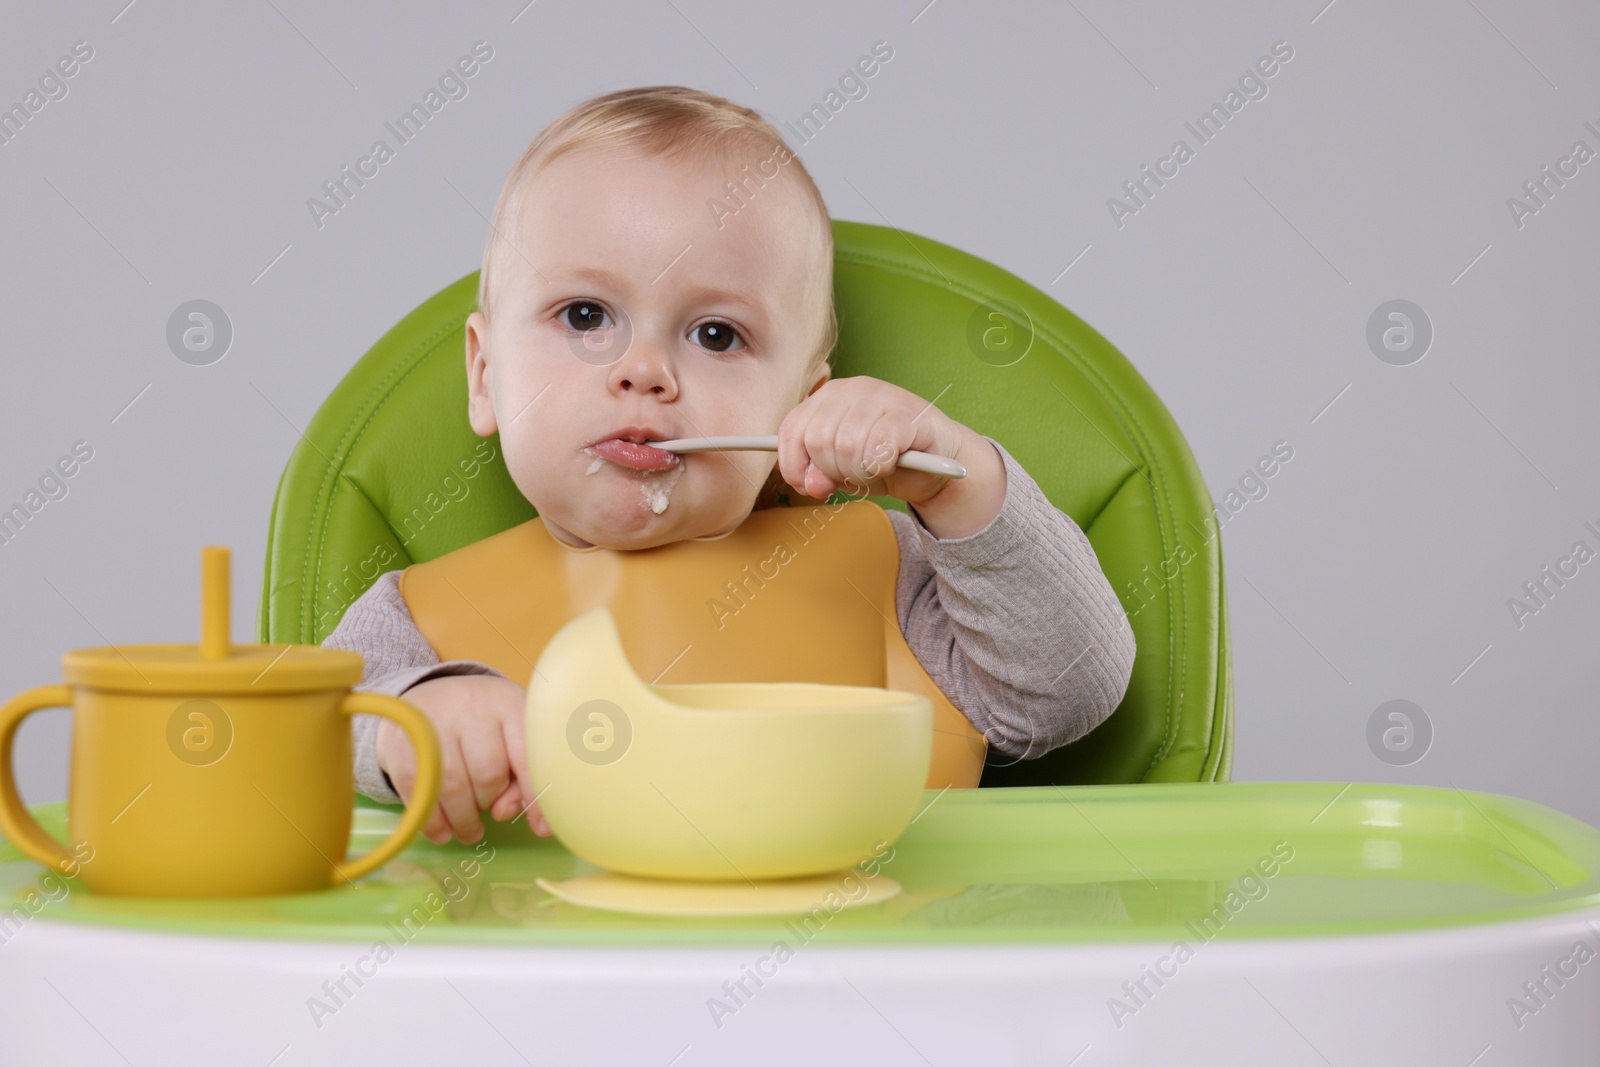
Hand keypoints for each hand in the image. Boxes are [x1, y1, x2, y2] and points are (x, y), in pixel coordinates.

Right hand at [376, 674, 551, 843]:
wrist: (428, 698)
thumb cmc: (480, 726)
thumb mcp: (508, 738)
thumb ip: (517, 777)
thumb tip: (505, 812)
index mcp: (509, 704)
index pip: (526, 756)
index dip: (535, 797)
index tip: (541, 828)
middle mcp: (472, 707)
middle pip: (488, 774)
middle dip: (489, 805)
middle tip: (488, 815)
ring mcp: (433, 721)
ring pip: (453, 787)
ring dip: (463, 820)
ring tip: (469, 832)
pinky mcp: (402, 740)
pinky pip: (419, 791)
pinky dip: (432, 821)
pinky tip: (442, 831)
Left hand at [775, 376, 1004, 538]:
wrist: (938, 460)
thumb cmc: (886, 460)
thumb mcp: (842, 470)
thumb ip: (819, 473)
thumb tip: (810, 483)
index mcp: (827, 397)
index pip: (791, 430)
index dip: (794, 465)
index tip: (808, 484)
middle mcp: (851, 388)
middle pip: (818, 440)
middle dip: (833, 471)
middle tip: (855, 475)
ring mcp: (881, 396)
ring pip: (847, 446)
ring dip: (859, 472)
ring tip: (874, 470)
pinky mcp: (908, 414)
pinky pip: (878, 448)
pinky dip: (880, 466)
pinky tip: (890, 464)